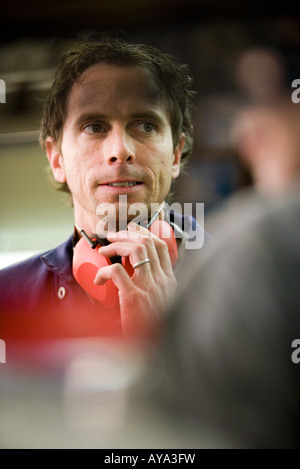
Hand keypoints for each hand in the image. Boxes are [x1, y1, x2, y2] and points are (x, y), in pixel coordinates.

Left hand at [93, 222, 176, 336]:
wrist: (153, 353)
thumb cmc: (152, 330)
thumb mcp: (159, 305)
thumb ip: (152, 290)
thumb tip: (131, 276)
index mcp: (169, 282)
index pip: (161, 246)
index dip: (144, 232)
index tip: (130, 230)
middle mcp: (162, 281)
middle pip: (147, 242)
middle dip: (127, 234)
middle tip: (111, 236)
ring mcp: (150, 288)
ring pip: (135, 250)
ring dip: (116, 245)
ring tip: (104, 249)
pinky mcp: (134, 297)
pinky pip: (117, 271)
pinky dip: (104, 271)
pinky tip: (98, 280)